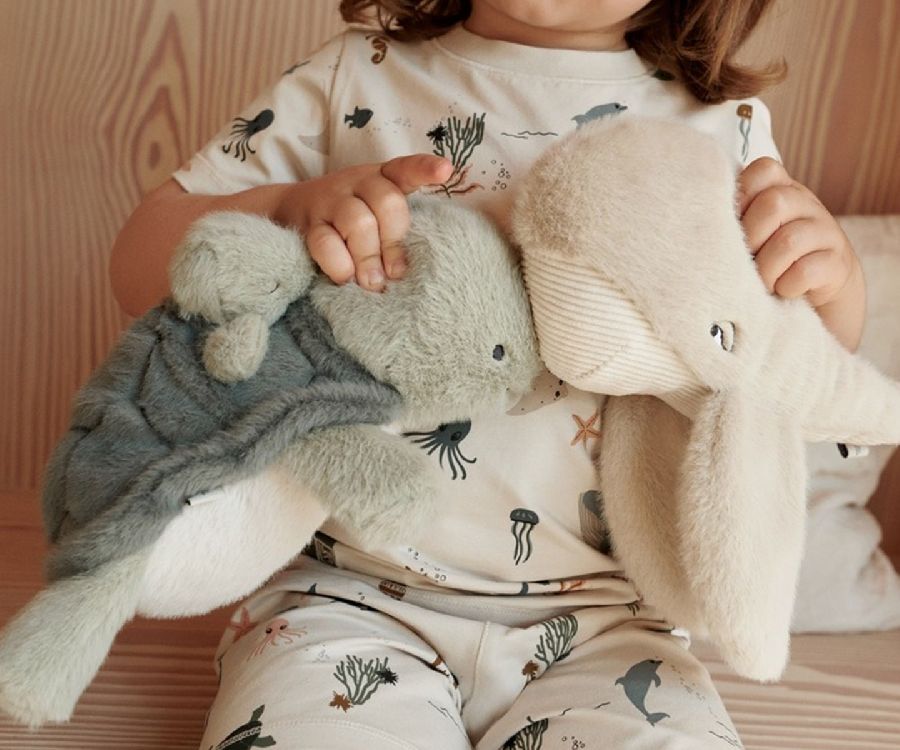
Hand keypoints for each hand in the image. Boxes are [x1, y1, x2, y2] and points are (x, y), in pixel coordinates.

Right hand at [276, 154, 452, 291]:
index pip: (406, 169)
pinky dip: (340, 265)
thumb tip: (402, 273)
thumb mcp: (377, 212)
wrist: (290, 212)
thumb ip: (395, 231)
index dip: (425, 169)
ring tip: (372, 283)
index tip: (445, 171)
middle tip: (395, 274)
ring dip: (369, 257)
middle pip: (386, 201)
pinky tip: (346, 278)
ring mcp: (330, 201)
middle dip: (394, 241)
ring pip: (358, 222)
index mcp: (382, 178)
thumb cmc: (350, 219)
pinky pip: (325, 244)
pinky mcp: (309, 224)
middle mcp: (357, 183)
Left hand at [737, 157, 858, 308]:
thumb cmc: (775, 264)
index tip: (736, 226)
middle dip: (751, 239)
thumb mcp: (754, 237)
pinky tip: (785, 290)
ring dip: (766, 269)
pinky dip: (787, 286)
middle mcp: (807, 205)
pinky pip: (805, 271)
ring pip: (788, 240)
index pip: (763, 170)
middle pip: (773, 204)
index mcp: (783, 192)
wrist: (823, 299)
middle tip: (748, 262)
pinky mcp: (838, 264)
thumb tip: (704, 224)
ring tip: (764, 283)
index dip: (743, 195)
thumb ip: (737, 221)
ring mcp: (827, 232)